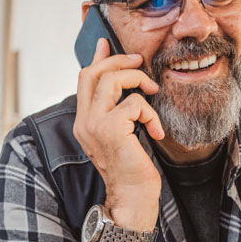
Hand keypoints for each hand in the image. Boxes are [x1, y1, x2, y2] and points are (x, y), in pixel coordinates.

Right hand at [73, 38, 163, 230]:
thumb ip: (118, 112)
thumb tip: (127, 88)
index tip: (105, 43)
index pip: (84, 80)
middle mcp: (84, 121)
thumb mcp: (122, 135)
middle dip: (119, 61)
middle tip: (140, 61)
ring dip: (138, 80)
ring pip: (112, 80)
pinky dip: (150, 112)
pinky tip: (156, 131)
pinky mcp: (111, 130)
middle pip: (93, 73)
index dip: (96, 58)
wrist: (132, 198)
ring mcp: (94, 125)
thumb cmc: (132, 170)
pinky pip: (134, 103)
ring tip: (152, 93)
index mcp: (84, 121)